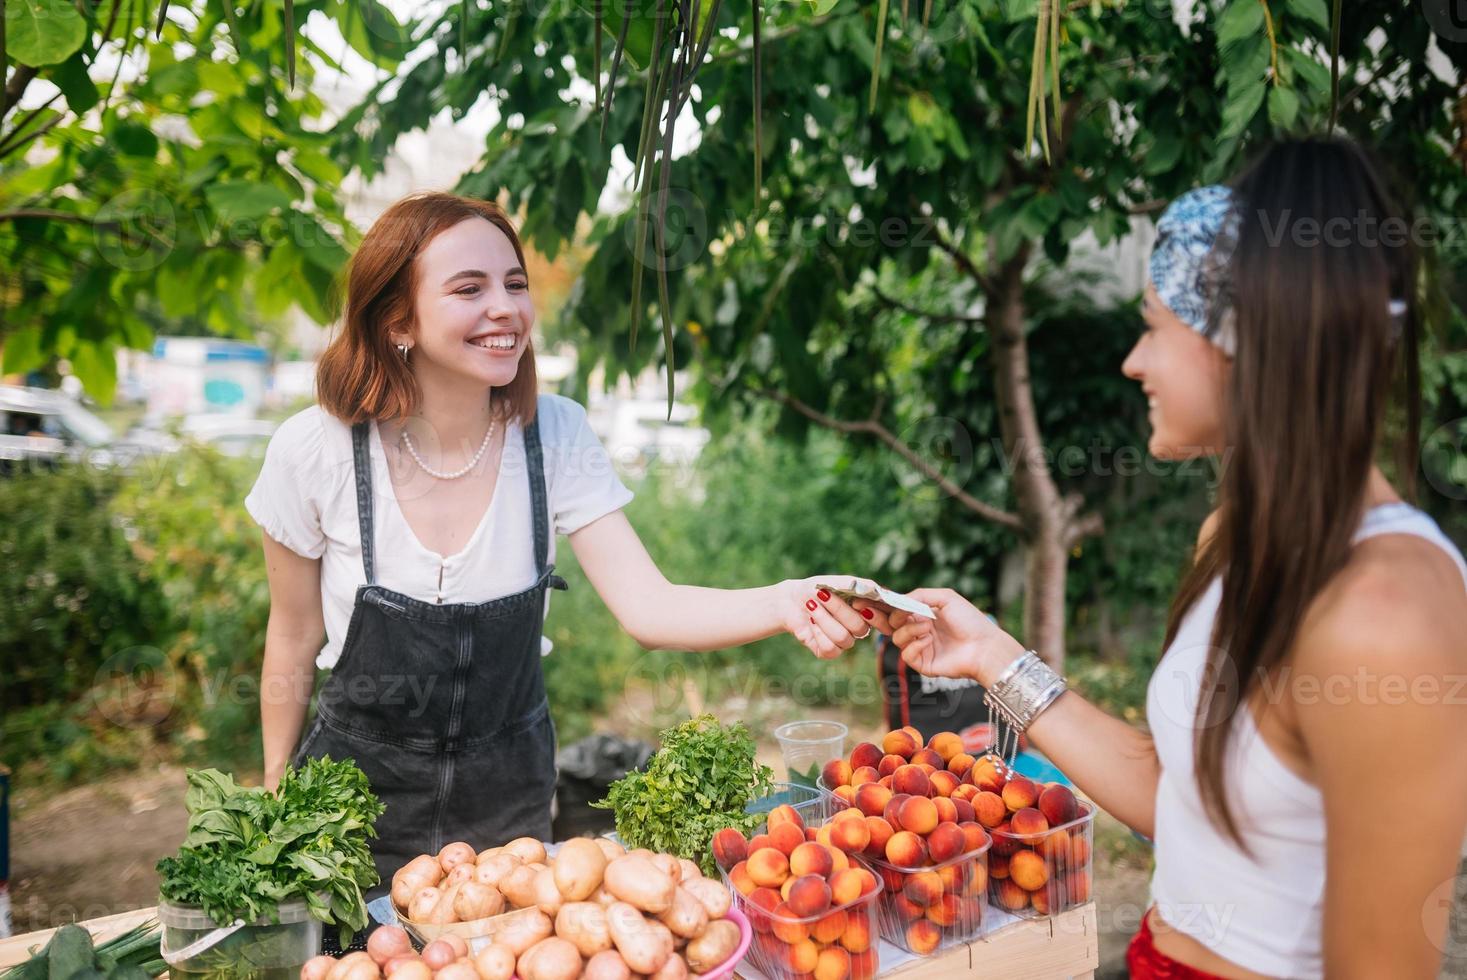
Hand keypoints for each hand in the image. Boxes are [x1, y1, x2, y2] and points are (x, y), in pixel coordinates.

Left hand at [778, 576, 880, 658]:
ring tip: (811, 605)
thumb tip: (878, 590)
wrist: (791, 599)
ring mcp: (843, 642)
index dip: (876, 616)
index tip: (857, 602)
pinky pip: (830, 649)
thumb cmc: (817, 588)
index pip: (884, 622)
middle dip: (838, 609)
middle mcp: (857, 629)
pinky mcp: (827, 652)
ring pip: (844, 639)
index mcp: (866, 612)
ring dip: (824, 619)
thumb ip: (860, 585)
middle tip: (822, 594)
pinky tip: (810, 622)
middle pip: (860, 628)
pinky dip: (818, 633)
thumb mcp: (838, 581)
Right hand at [860, 588, 1025, 684]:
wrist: (984, 646)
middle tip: (901, 614)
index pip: (898, 611)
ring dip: (909, 630)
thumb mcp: (945, 598)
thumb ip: (919, 595)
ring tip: (926, 628)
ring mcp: (921, 648)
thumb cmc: (969, 620)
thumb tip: (899, 600)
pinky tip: (929, 641)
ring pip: (897, 639)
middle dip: (892, 618)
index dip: (884, 608)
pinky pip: (906, 655)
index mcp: (924, 615)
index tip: (870, 602)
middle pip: (892, 625)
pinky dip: (915, 645)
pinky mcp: (923, 664)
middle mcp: (920, 631)